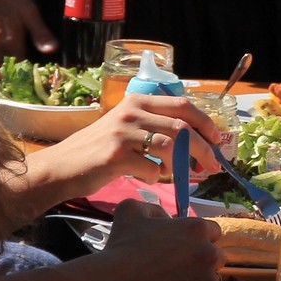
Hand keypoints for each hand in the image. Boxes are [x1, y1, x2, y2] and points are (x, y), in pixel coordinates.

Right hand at [55, 92, 223, 189]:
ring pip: (171, 146)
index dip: (205, 122)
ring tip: (187, 176)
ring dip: (185, 165)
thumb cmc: (98, 150)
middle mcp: (132, 112)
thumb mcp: (126, 127)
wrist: (63, 167)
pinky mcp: (116, 155)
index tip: (218, 139)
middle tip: (214, 165)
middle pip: (182, 126)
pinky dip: (157, 177)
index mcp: (138, 101)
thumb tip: (195, 141)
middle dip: (204, 147)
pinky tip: (149, 178)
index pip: (183, 105)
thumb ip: (155, 127)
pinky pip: (151, 168)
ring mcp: (123, 133)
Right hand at [100, 199, 221, 280]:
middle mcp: (209, 253)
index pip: (213, 231)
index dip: (199, 239)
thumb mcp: (131, 210)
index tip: (184, 248)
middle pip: (216, 256)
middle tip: (180, 268)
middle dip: (203, 260)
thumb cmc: (121, 247)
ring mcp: (207, 280)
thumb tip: (165, 219)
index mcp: (197, 228)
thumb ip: (154, 208)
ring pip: (213, 280)